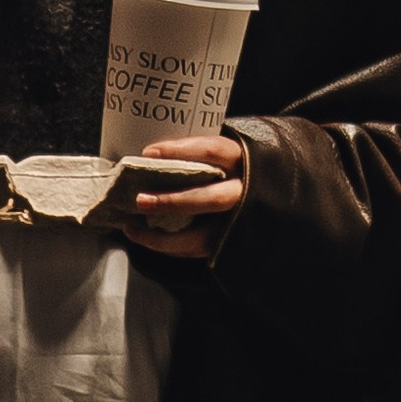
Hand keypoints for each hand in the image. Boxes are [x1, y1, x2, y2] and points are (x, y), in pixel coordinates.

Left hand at [121, 131, 246, 263]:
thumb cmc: (230, 170)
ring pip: (205, 237)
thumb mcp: (222, 155)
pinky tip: (148, 238)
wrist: (267, 193)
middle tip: (141, 200)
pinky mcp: (231, 245)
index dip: (181, 151)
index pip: (212, 151)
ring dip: (164, 238)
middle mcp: (245, 192)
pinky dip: (170, 248)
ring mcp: (240, 223)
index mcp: (241, 160)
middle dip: (174, 202)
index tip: (148, 153)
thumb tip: (147, 158)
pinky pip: (198, 250)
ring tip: (134, 229)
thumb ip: (195, 156)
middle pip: (212, 199)